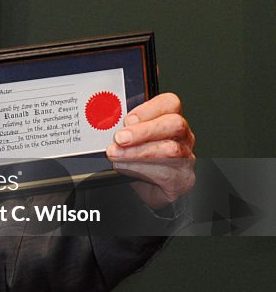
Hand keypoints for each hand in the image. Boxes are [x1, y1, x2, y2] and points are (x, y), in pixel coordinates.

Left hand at [105, 92, 195, 208]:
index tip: (126, 119)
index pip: (170, 103)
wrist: (145, 189)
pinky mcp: (182, 179)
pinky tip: (125, 167)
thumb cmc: (136, 159)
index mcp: (169, 119)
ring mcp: (186, 157)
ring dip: (138, 152)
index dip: (148, 109)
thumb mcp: (127, 138)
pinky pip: (166, 172)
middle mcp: (182, 136)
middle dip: (143, 131)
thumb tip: (105, 122)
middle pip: (174, 124)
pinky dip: (141, 169)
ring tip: (116, 155)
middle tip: (120, 138)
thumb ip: (123, 127)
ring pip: (171, 149)